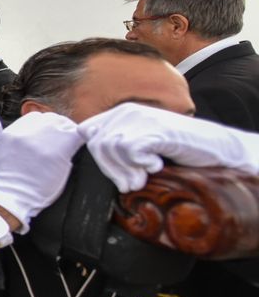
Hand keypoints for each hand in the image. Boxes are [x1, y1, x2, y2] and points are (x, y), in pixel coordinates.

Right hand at [0, 113, 83, 231]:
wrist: (11, 196)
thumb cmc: (3, 177)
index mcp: (13, 131)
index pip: (35, 117)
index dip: (42, 125)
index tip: (47, 135)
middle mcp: (29, 133)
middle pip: (51, 118)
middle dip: (57, 126)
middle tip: (61, 139)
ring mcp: (44, 142)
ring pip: (64, 124)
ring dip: (69, 132)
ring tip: (70, 143)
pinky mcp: (59, 153)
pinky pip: (75, 136)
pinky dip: (79, 138)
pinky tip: (78, 145)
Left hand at [79, 103, 258, 191]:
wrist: (214, 147)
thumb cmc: (174, 150)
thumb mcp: (138, 146)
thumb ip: (114, 147)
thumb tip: (82, 159)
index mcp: (118, 112)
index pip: (86, 133)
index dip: (99, 158)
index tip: (117, 176)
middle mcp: (126, 111)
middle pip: (98, 144)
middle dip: (112, 171)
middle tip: (130, 185)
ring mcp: (142, 117)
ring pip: (112, 147)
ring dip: (128, 171)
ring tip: (143, 179)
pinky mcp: (157, 128)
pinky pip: (132, 149)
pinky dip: (142, 164)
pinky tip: (156, 166)